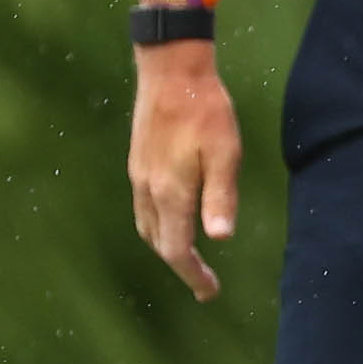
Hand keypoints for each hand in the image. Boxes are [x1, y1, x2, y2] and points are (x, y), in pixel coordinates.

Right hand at [129, 48, 240, 297]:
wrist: (170, 70)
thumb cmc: (205, 110)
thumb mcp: (224, 153)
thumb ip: (221, 196)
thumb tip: (219, 237)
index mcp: (170, 192)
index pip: (176, 249)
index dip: (192, 275)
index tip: (209, 293)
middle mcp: (148, 189)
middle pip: (159, 242)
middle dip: (180, 266)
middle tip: (203, 282)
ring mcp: (139, 175)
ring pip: (147, 226)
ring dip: (166, 247)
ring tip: (189, 258)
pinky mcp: (138, 162)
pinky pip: (143, 207)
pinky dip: (159, 225)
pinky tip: (174, 219)